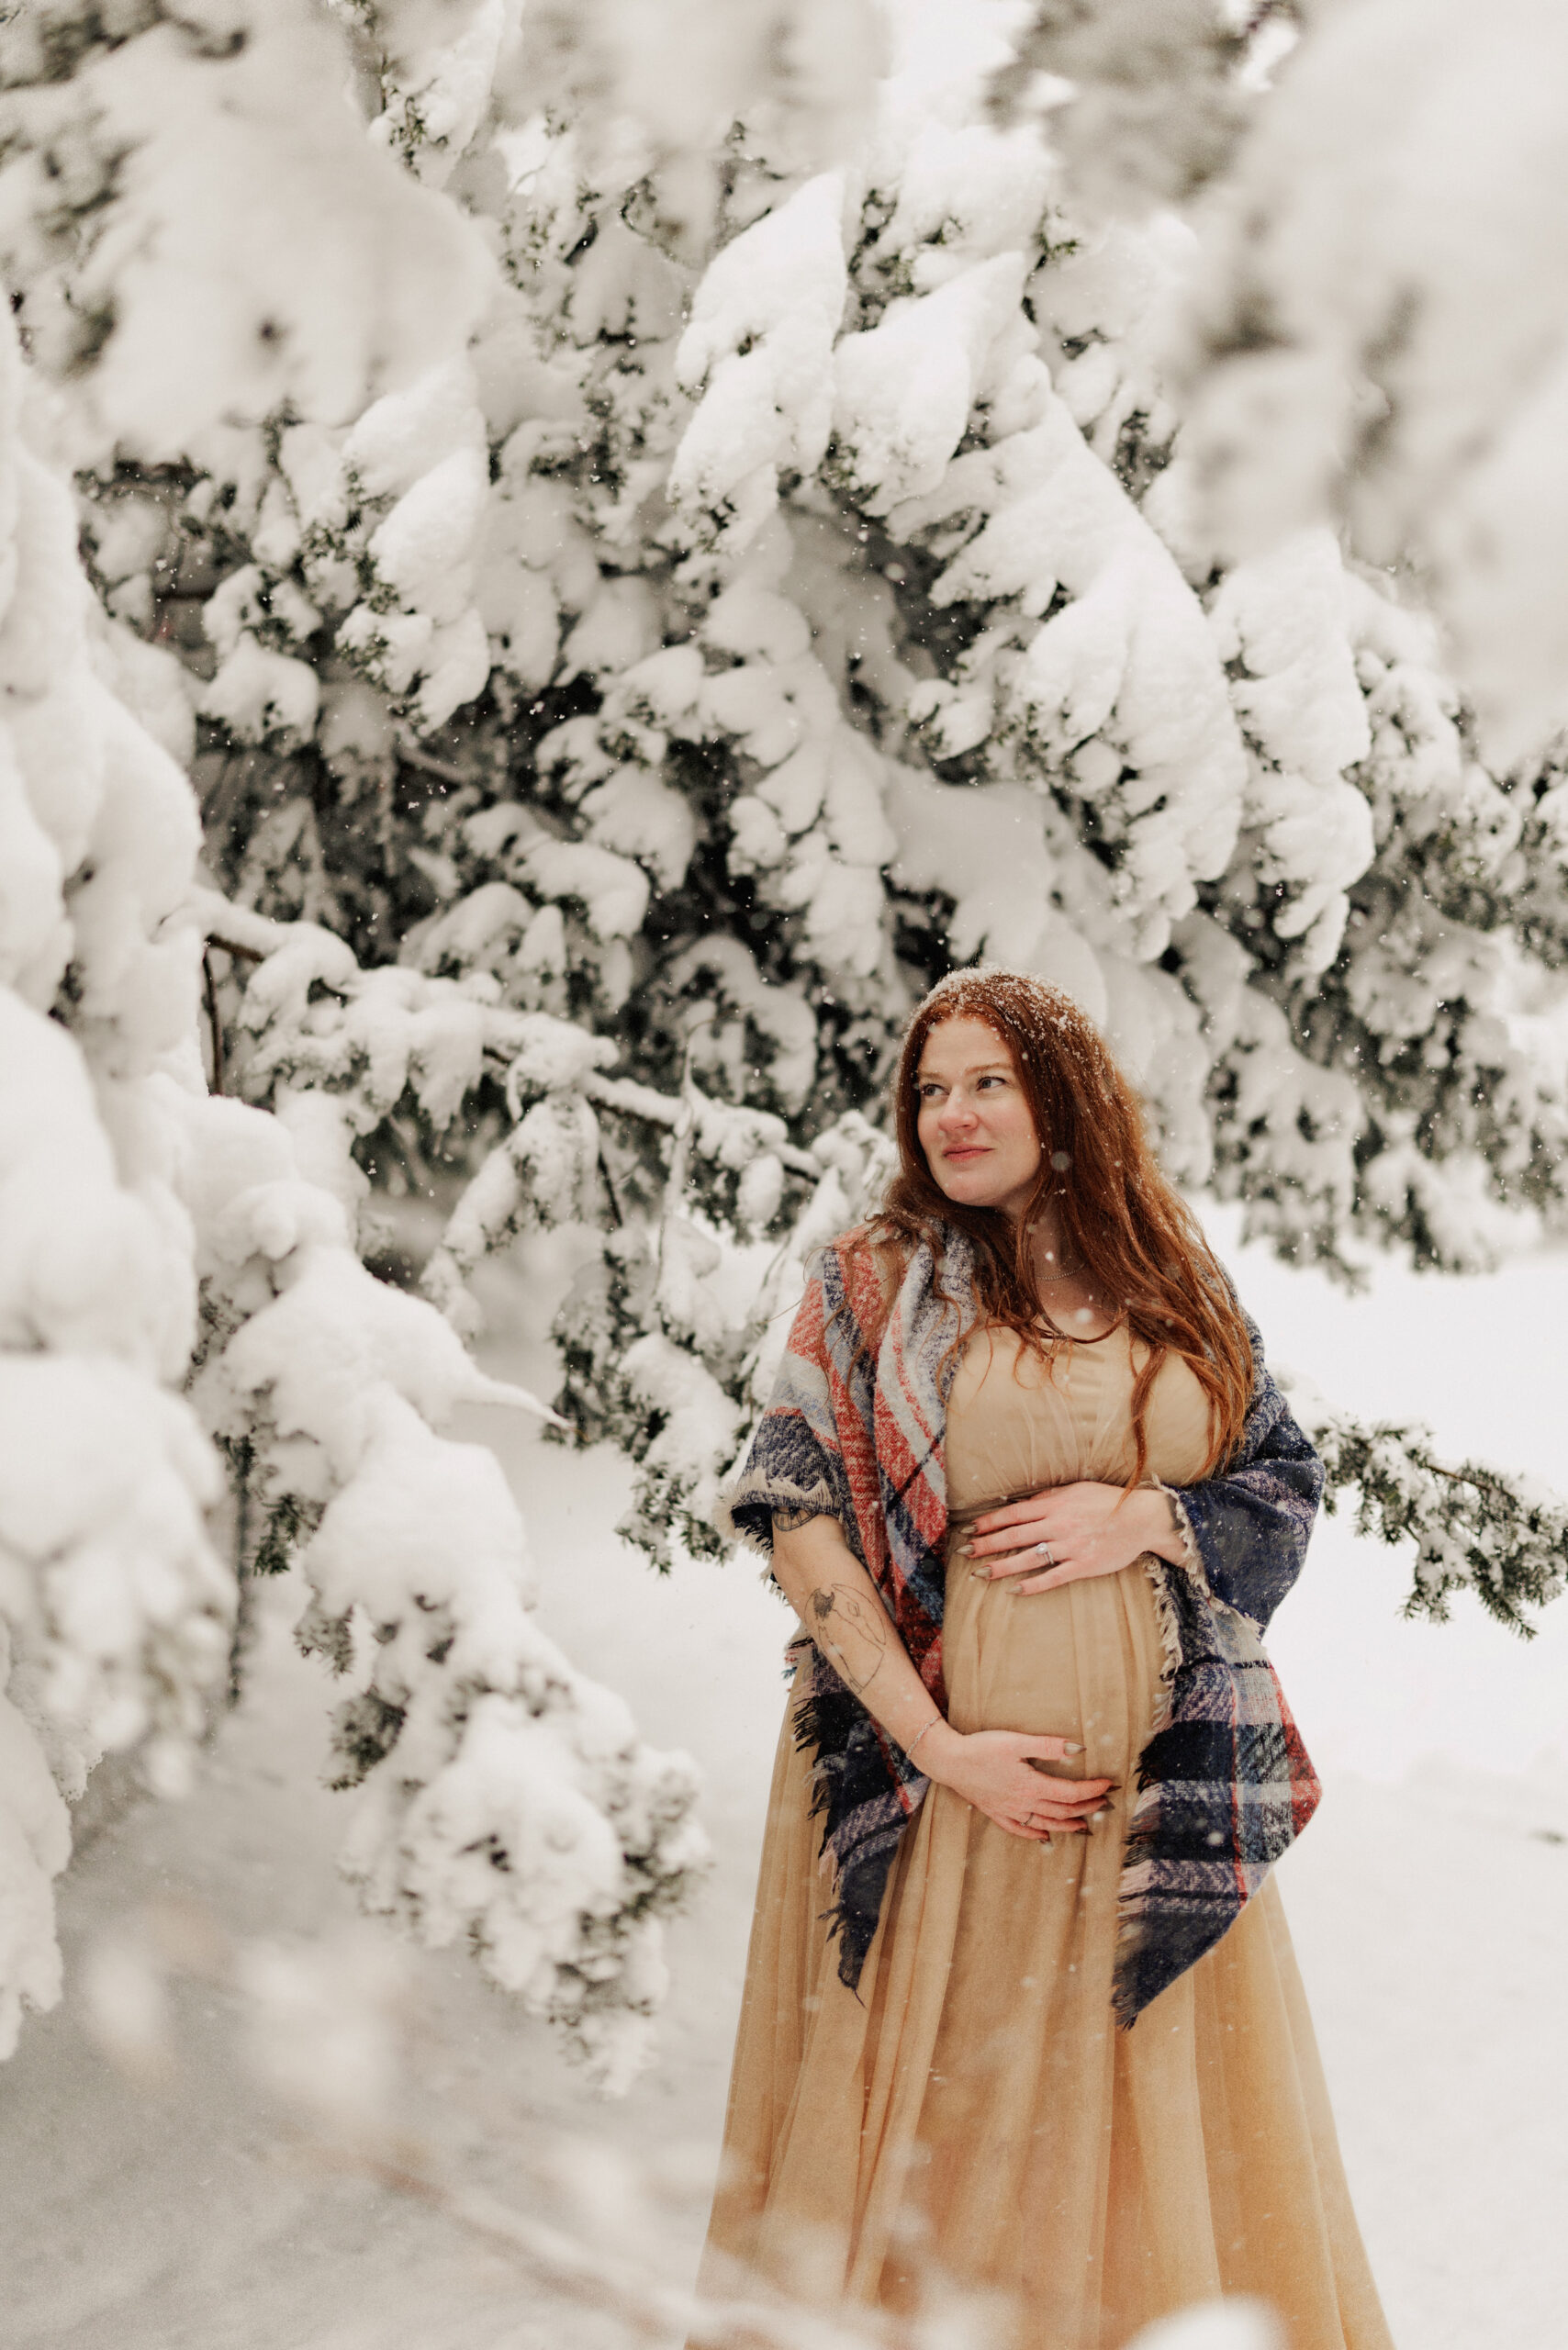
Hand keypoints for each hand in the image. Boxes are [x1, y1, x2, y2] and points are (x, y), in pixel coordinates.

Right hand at [920, 1723, 1114, 1840]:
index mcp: (1032, 1785)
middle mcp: (1024, 1803)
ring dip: (1067, 1825)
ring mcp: (1009, 1811)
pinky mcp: (996, 1812)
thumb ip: (1048, 1746)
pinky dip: (1035, 1834)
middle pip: (1062, 1810)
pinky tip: (1043, 1835)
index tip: (1108, 1785)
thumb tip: (1079, 1750)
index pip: (1070, 1792)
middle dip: (1086, 1807)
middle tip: (1102, 1803)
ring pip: (1045, 1823)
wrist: (948, 1761)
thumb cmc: (982, 1748)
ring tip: (1082, 1825)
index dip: (1092, 1790)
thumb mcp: (1017, 1741)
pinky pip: (1020, 1829)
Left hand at [963, 1481, 1178, 1595]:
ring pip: (1028, 1558)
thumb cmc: (1107, 1501)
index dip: (989, 1522)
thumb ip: (1048, 1498)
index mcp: (1055, 1504)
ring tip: (980, 1574)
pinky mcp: (1084, 1565)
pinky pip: (1053, 1577)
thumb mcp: (1075, 1490)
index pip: (1013, 1513)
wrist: (1142, 1518)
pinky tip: (1014, 1590)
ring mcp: (1071, 1546)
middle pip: (1014, 1535)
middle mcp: (1059, 1525)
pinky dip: (1032, 1585)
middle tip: (964, 1553)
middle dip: (986, 1544)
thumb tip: (1021, 1505)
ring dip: (1002, 1567)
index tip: (971, 1530)